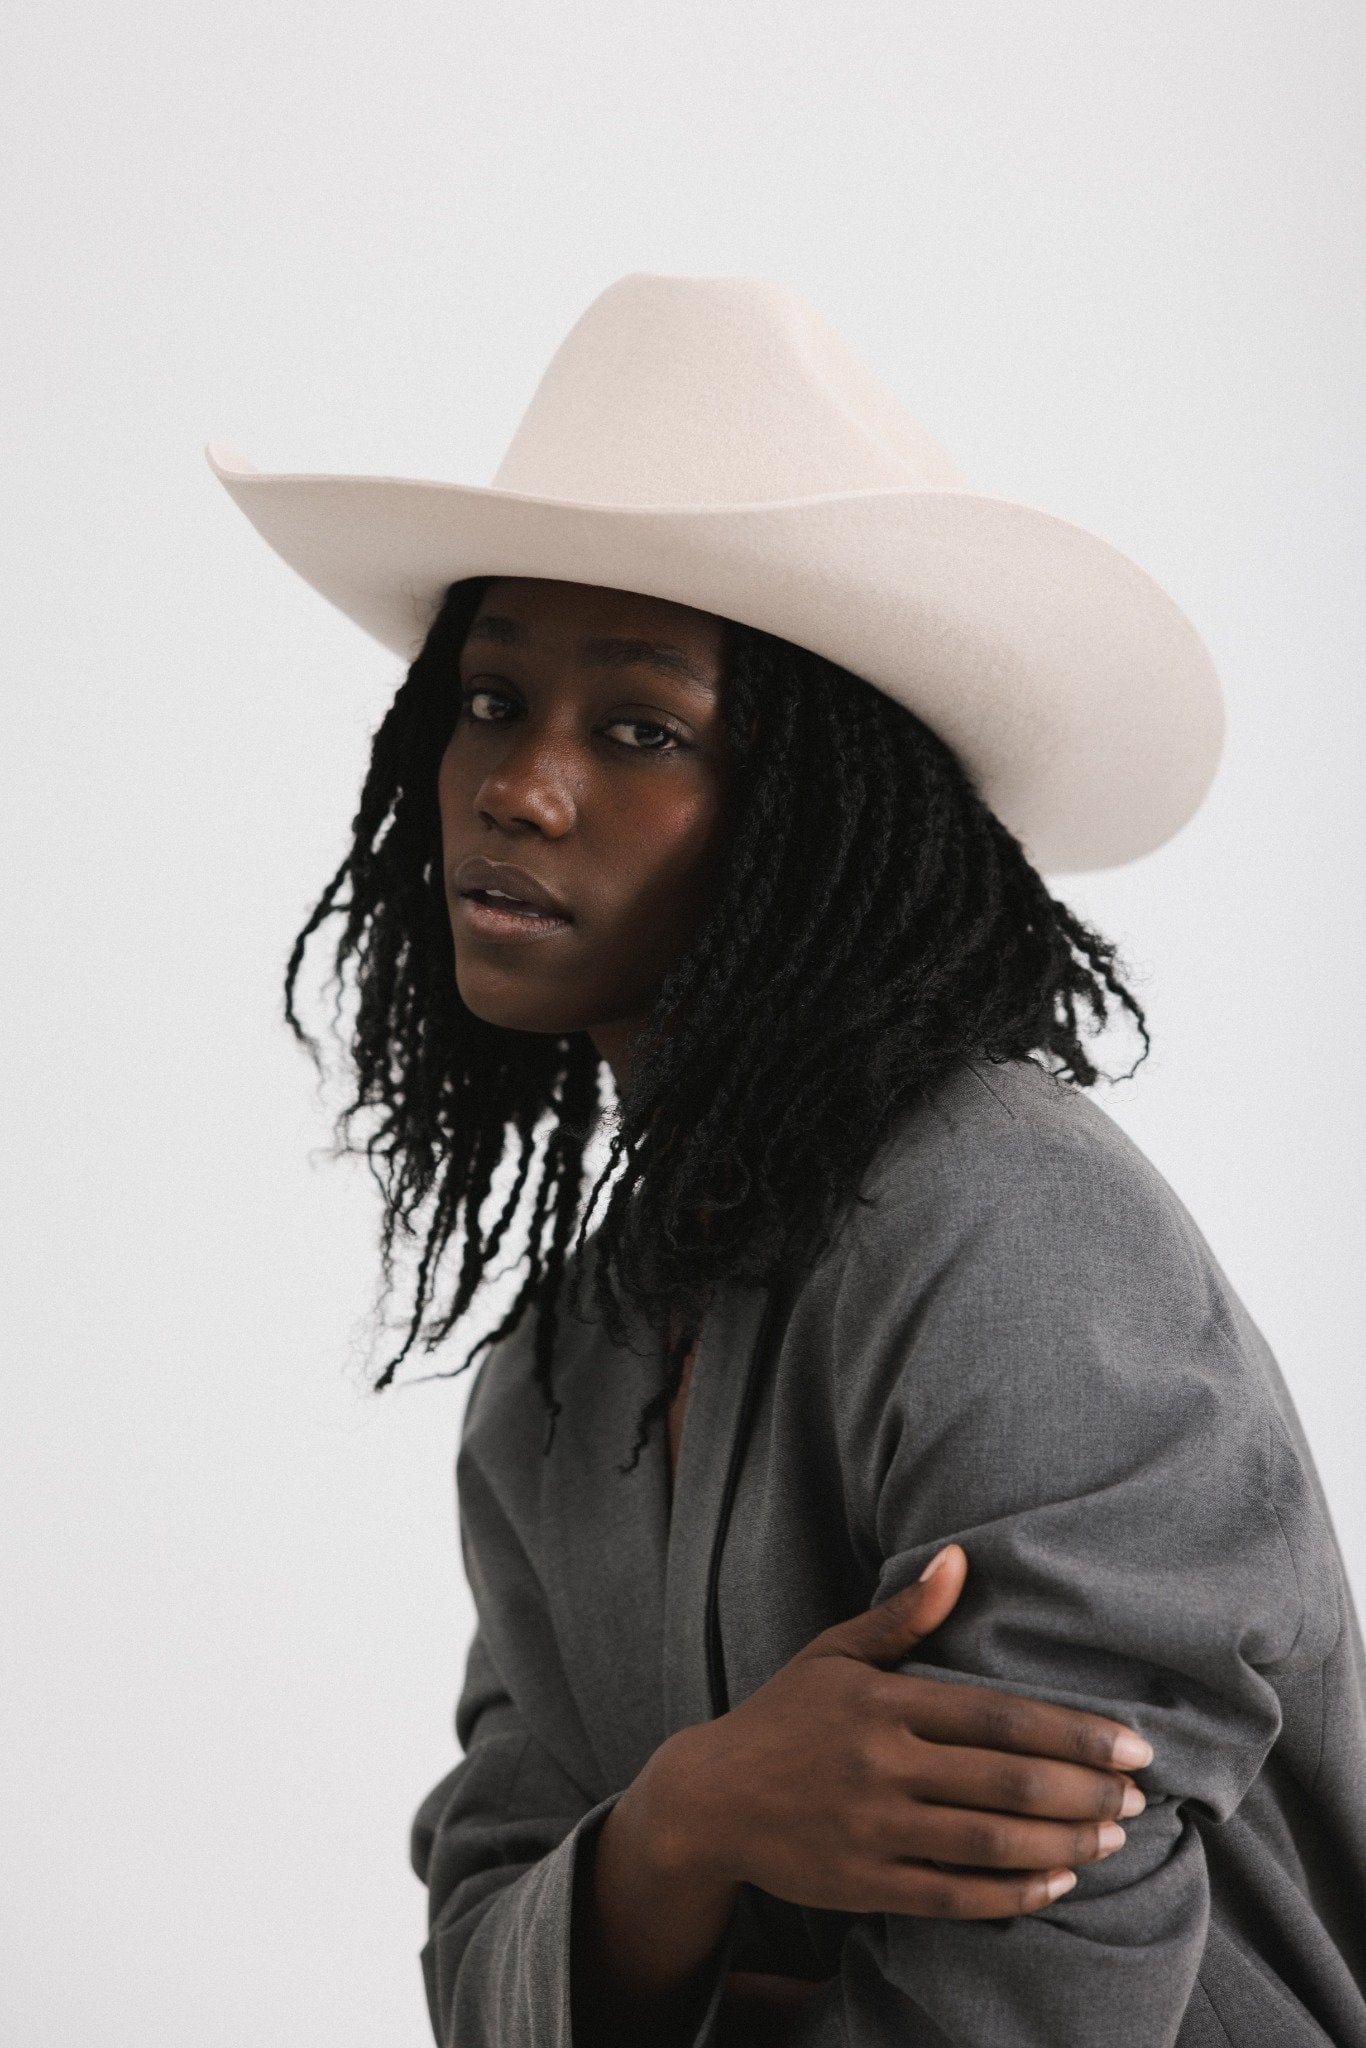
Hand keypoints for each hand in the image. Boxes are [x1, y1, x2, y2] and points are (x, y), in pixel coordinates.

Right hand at [651, 1543, 1152, 1919]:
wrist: (711, 1799)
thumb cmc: (783, 1716)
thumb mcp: (835, 1654)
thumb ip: (903, 1615)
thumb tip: (960, 1558)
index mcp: (883, 1703)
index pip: (1000, 1717)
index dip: (1074, 1733)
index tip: (1133, 1744)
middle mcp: (882, 1765)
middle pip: (1007, 1781)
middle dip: (1085, 1790)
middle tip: (1137, 1795)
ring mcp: (873, 1829)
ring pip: (990, 1843)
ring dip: (1063, 1843)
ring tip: (1111, 1838)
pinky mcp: (865, 1883)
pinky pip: (955, 1896)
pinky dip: (1013, 1893)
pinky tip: (1056, 1882)